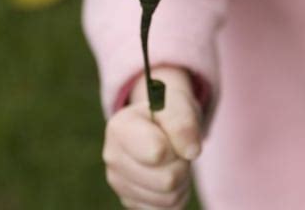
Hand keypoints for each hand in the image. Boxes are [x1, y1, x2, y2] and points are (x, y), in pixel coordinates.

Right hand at [103, 67, 202, 208]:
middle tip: (177, 147)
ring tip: (173, 158)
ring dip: (182, 179)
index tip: (173, 132)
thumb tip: (191, 152)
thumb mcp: (175, 104)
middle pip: (167, 180)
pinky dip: (177, 194)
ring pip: (169, 198)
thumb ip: (182, 122)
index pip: (158, 153)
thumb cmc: (167, 111)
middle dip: (182, 163)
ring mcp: (119, 183)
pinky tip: (168, 174)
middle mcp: (112, 157)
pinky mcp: (130, 201)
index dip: (176, 145)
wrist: (158, 122)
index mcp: (119, 128)